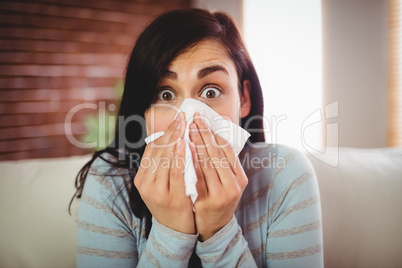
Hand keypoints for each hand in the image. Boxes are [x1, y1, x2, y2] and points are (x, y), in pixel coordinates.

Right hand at [134, 112, 194, 233]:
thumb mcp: (160, 183)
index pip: (152, 149)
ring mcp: (156, 191)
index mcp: (142, 177)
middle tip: (182, 116)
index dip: (164, 131)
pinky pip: (175, 172)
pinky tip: (185, 144)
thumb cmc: (170, 202)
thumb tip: (169, 139)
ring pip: (165, 159)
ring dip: (175, 139)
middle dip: (171, 131)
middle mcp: (145, 183)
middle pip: (158, 151)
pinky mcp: (170, 197)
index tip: (176, 118)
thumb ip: (161, 164)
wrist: (174, 230)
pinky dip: (179, 157)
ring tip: (183, 124)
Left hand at [189, 113, 247, 240]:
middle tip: (194, 119)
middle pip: (217, 154)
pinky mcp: (209, 201)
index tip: (203, 119)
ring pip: (208, 164)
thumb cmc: (219, 198)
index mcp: (240, 177)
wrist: (215, 227)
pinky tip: (185, 151)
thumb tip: (213, 134)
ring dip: (197, 144)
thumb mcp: (227, 181)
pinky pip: (198, 178)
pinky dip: (191, 163)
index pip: (227, 149)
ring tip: (188, 130)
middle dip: (204, 134)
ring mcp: (222, 194)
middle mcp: (234, 185)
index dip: (214, 132)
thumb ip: (222, 162)